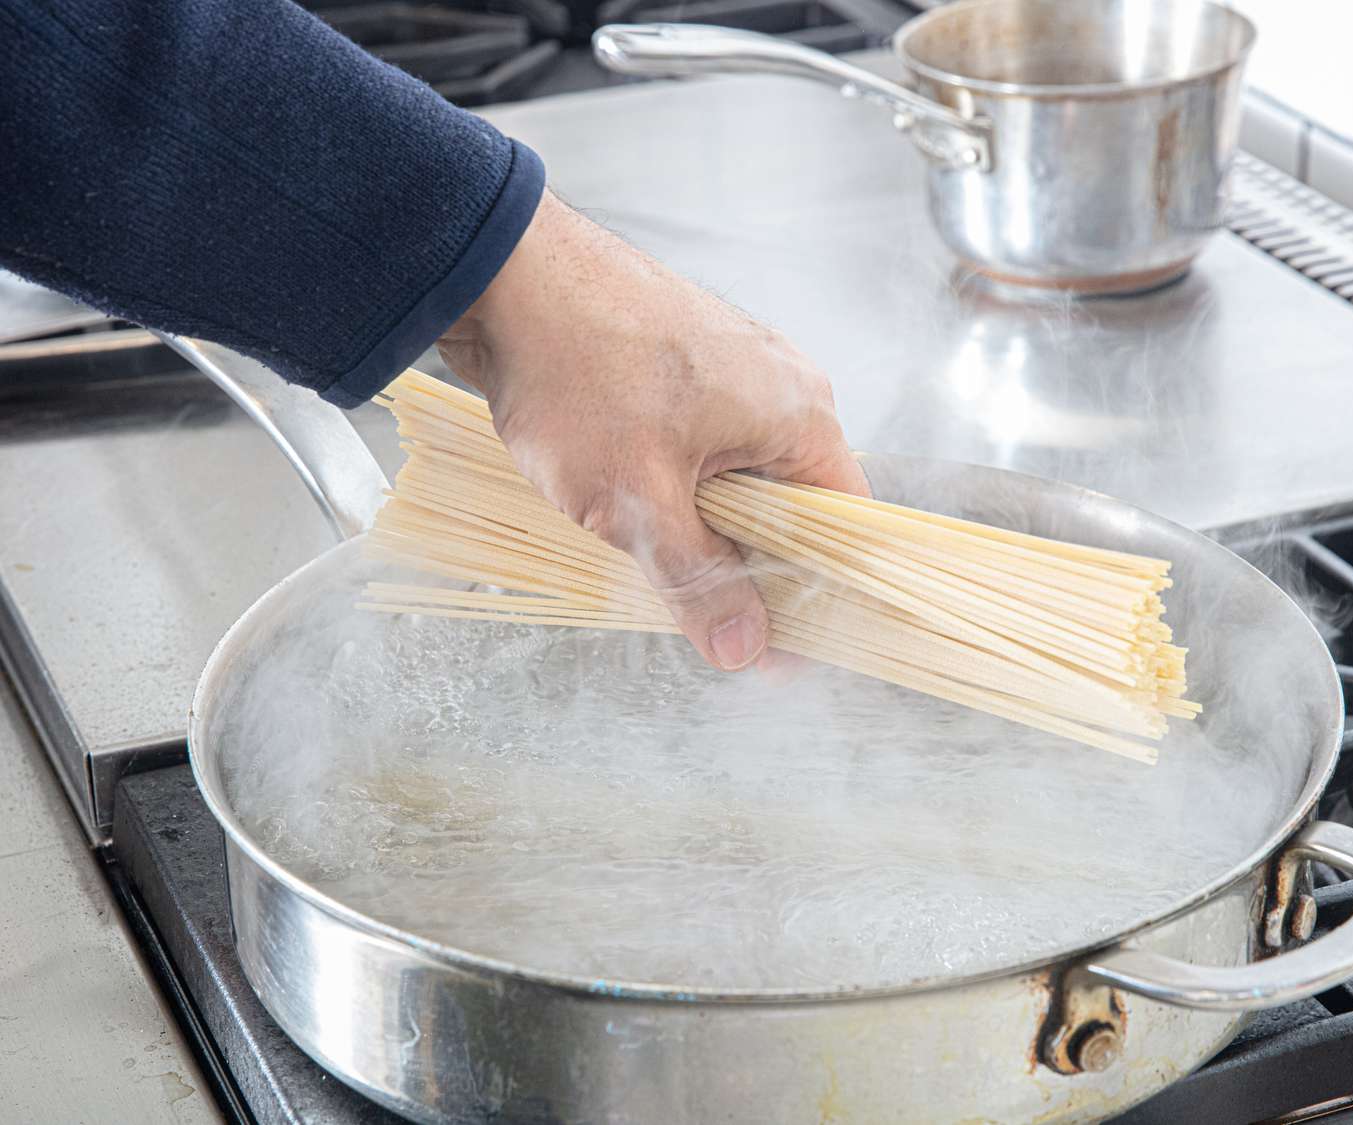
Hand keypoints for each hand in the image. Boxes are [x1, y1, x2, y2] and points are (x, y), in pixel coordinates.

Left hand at [437, 190, 868, 671]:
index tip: (783, 648)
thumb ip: (697, 582)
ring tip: (654, 554)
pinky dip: (681, 482)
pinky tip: (632, 503)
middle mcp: (784, 384)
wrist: (504, 273)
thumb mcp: (638, 503)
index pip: (846, 526)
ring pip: (744, 475)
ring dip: (708, 523)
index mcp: (801, 413)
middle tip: (706, 615)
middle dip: (753, 561)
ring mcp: (736, 365)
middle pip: (795, 504)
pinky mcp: (689, 360)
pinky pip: (707, 443)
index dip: (818, 594)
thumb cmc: (580, 375)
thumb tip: (745, 651)